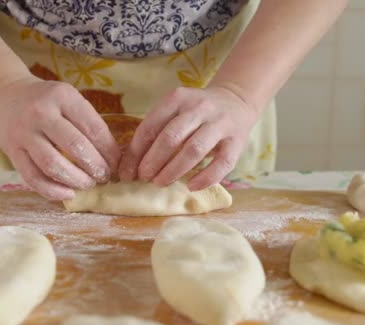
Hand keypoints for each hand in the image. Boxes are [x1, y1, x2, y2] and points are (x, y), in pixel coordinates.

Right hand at [0, 76, 120, 199]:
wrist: (6, 94)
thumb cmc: (47, 101)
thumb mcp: (69, 100)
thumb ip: (88, 124)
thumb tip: (113, 159)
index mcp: (63, 96)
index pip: (93, 128)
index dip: (109, 151)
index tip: (117, 165)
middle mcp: (41, 113)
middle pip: (75, 146)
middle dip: (95, 167)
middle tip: (104, 177)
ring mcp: (24, 132)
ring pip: (53, 164)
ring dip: (76, 180)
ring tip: (88, 184)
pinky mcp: (11, 151)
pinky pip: (32, 177)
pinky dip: (52, 190)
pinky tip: (68, 194)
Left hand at [118, 86, 257, 190]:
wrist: (237, 100)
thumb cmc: (197, 112)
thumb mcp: (176, 110)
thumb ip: (157, 130)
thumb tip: (131, 163)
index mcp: (178, 98)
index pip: (151, 126)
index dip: (136, 152)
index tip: (127, 172)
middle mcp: (199, 108)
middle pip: (171, 137)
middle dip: (153, 161)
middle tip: (144, 178)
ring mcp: (220, 123)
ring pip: (194, 149)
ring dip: (174, 170)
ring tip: (160, 183)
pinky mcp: (237, 141)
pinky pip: (222, 163)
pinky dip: (205, 177)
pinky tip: (191, 186)